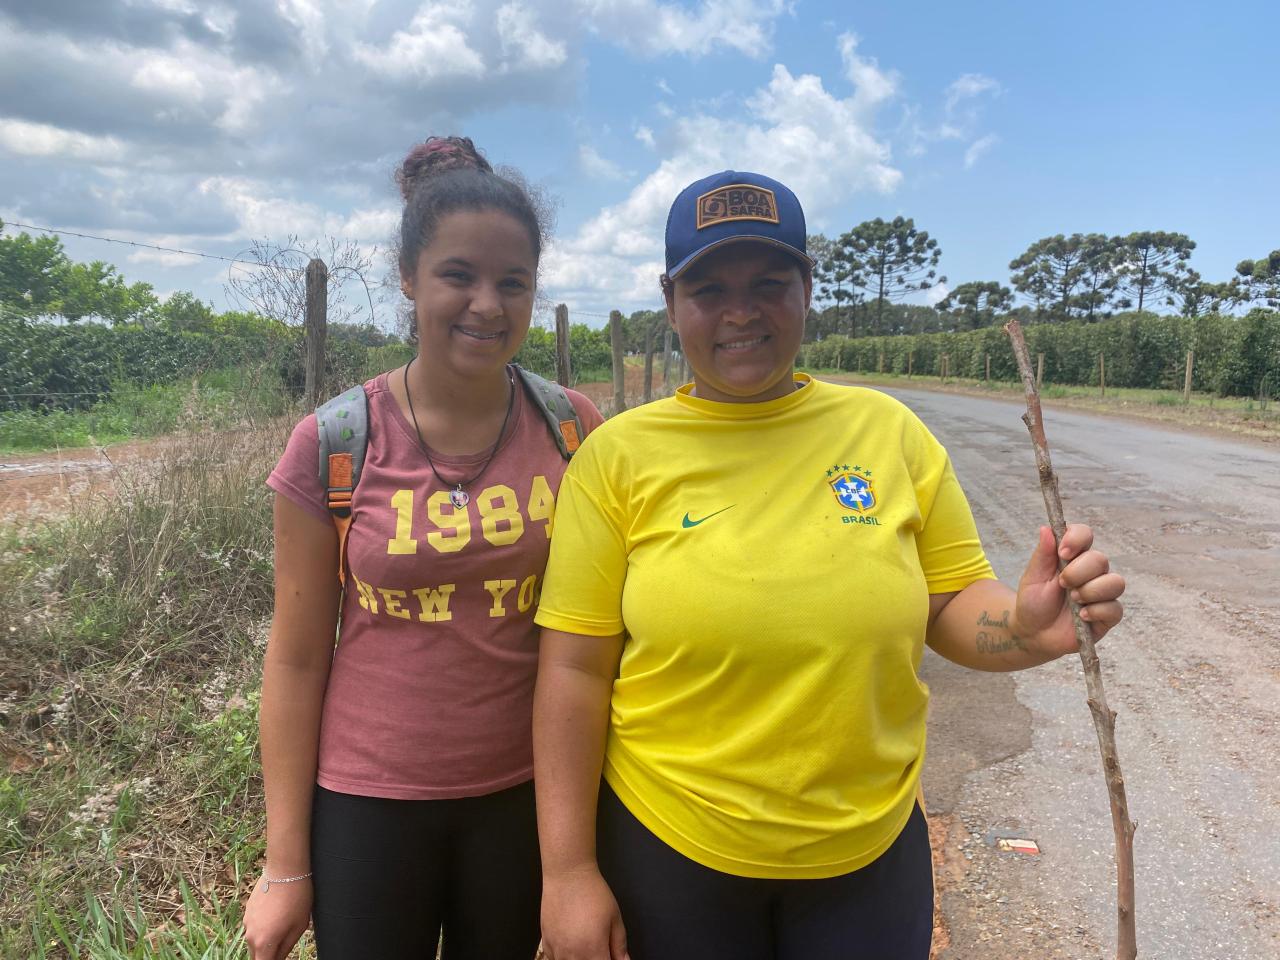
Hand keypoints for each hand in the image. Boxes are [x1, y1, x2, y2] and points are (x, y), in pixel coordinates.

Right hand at [243, 874, 311, 959]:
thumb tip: (279, 957)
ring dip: (265, 940)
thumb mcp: (298, 927)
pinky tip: (276, 914)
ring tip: (282, 925)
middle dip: (269, 953)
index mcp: (264, 943)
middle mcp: (250, 935)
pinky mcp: (247, 910)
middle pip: (257, 955)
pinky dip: (262, 927)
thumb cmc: (297, 898)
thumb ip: (286, 948)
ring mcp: (246, 921)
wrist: (285, 870)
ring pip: (254, 940)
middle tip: (284, 942)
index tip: (280, 957)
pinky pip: (253, 926)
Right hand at [540, 865, 628, 959]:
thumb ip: (620, 945)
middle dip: (596, 959)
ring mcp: (557, 950)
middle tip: (601, 948)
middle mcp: (573, 954)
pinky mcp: (546, 943)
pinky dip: (564, 957)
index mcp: (593, 950)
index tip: (611, 955)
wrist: (568, 875)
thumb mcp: (615, 918)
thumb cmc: (592, 892)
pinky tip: (572, 946)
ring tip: (586, 944)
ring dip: (580, 959)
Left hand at [1013, 523, 1125, 659]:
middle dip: (1079, 572)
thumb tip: (1046, 528)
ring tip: (1073, 600)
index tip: (1063, 552)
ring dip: (1091, 591)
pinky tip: (1082, 616)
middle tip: (1062, 584)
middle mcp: (1091, 572)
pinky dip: (1097, 611)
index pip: (1085, 534)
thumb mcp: (1033, 577)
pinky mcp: (1108, 615)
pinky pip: (1115, 608)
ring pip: (1115, 582)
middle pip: (1100, 559)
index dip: (1077, 539)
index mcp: (1073, 557)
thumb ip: (1043, 554)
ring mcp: (1102, 593)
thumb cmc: (1033, 602)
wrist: (1033, 633)